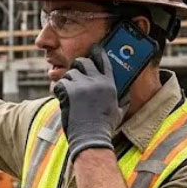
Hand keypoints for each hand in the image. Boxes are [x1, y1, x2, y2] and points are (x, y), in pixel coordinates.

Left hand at [53, 43, 122, 162]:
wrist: (91, 138)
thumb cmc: (105, 127)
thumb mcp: (119, 112)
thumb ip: (123, 101)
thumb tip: (127, 95)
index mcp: (109, 84)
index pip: (103, 61)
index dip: (98, 52)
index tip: (94, 48)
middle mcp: (96, 81)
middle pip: (83, 62)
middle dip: (78, 66)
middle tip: (76, 73)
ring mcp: (82, 85)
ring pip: (70, 74)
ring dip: (68, 82)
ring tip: (70, 94)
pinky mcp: (69, 91)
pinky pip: (60, 84)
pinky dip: (59, 90)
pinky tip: (62, 99)